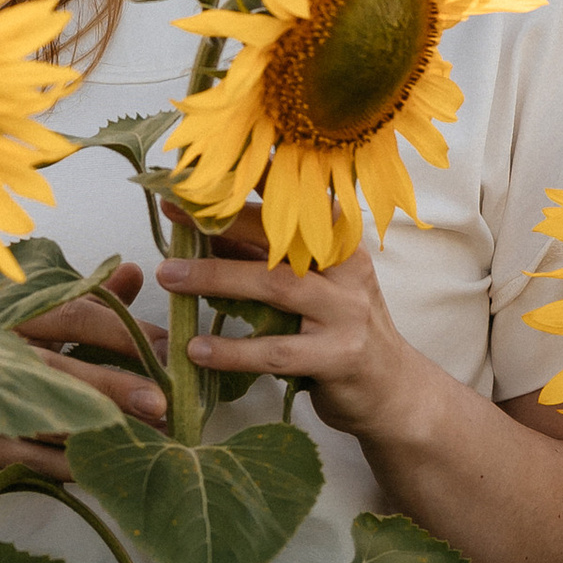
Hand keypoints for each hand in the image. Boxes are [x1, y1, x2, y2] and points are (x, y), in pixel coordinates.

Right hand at [0, 264, 167, 483]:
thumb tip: (132, 269)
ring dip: (91, 427)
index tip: (169, 349)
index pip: (72, 313)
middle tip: (163, 402)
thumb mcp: (35, 323)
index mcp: (9, 312)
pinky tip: (94, 468)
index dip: (123, 331)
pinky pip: (14, 455)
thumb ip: (86, 301)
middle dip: (111, 383)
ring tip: (141, 436)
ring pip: (35, 411)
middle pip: (55, 364)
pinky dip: (56, 463)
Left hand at [156, 205, 418, 452]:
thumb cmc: (340, 329)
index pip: (291, 199)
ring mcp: (346, 312)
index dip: (244, 182)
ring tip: (170, 277)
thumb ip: (263, 257)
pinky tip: (197, 349)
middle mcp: (347, 267)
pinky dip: (232, 349)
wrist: (392, 391)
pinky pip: (276, 350)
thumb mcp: (309, 284)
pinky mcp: (339, 357)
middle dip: (221, 222)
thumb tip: (203, 228)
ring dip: (217, 278)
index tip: (198, 172)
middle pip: (279, 234)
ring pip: (275, 285)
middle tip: (171, 217)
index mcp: (340, 239)